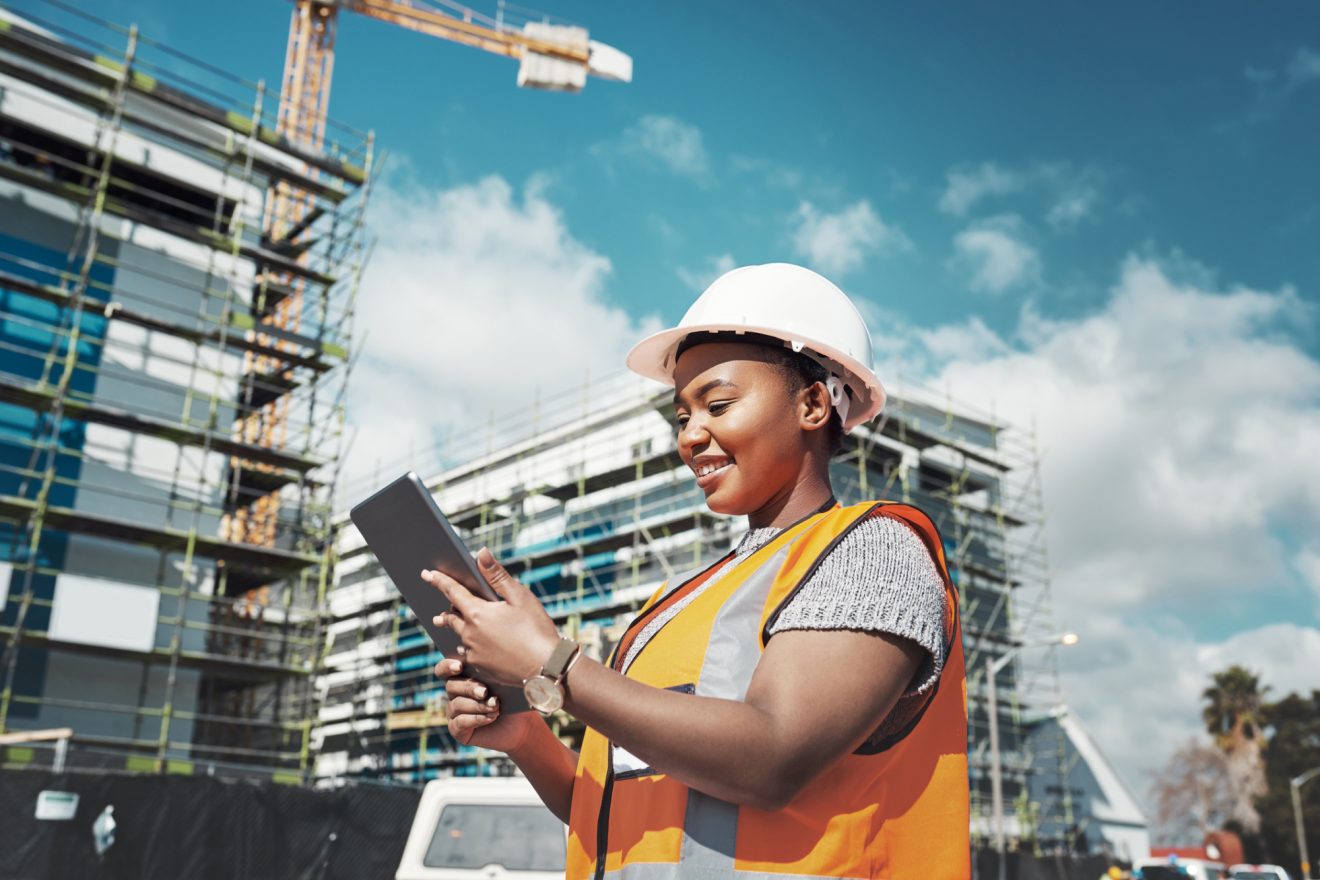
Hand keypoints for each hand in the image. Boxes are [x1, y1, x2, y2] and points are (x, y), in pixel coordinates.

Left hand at [422, 547, 560, 686]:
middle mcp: (469, 634)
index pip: (452, 592)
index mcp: (477, 613)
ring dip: (456, 630)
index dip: (438, 581)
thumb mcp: (519, 597)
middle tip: (439, 611)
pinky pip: (467, 655)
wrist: (546, 667)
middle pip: (450, 618)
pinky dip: (468, 647)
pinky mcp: (480, 668)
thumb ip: (497, 575)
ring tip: (454, 631)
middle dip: (445, 612)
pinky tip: (473, 648)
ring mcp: (473, 653)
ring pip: (459, 637)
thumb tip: (481, 553)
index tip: (426, 574)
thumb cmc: (536, 628)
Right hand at [435, 656, 542, 751]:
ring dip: (477, 705)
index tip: (459, 667)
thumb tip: (491, 662)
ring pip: (457, 704)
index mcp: (462, 676)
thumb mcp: (507, 682)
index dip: (447, 666)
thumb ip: (495, 672)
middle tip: (484, 692)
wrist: (523, 725)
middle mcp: (454, 694)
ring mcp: (454, 712)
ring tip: (495, 706)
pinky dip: (475, 719)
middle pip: (451, 686)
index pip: (444, 669)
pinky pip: (460, 723)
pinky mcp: (457, 730)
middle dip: (468, 688)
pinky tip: (490, 717)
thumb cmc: (514, 697)